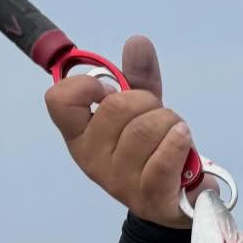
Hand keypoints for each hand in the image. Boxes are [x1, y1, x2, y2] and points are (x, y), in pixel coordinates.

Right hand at [43, 35, 192, 228]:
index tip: (108, 89)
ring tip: (176, 132)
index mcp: (80, 136)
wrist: (180, 200)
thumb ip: (137, 78)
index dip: (86, 85)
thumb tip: (138, 42)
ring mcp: (119, 182)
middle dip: (148, 102)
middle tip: (159, 115)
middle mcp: (92, 160)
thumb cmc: (154, 151)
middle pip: (116, 107)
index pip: (59, 100)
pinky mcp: (149, 197)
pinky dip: (179, 141)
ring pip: (146, 128)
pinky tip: (183, 140)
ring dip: (171, 122)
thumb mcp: (143, 111)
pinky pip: (164, 157)